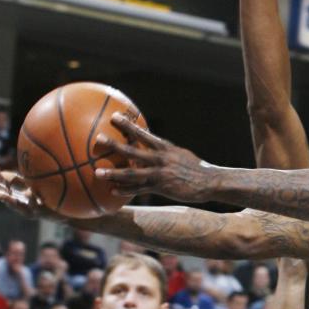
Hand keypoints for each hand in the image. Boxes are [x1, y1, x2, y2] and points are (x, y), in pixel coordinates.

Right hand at [0, 155, 56, 219]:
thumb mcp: (31, 184)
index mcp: (14, 192)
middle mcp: (17, 201)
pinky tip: (28, 194)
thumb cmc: (45, 196)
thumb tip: (2, 173)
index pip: (0, 178)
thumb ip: (17, 180)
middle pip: (0, 191)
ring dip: (4, 199)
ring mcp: (27, 208)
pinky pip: (34, 206)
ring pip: (13, 204)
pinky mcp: (38, 214)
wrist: (62, 212)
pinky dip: (31, 200)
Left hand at [94, 113, 213, 201]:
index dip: (128, 125)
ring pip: (132, 172)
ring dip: (113, 172)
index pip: (143, 134)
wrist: (210, 182)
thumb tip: (152, 144)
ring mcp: (160, 173)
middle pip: (133, 150)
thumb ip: (165, 151)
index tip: (114, 117)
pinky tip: (112, 191)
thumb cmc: (196, 168)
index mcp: (165, 148)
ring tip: (97, 172)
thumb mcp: (181, 154)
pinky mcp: (161, 187)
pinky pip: (139, 189)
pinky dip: (125, 190)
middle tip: (98, 139)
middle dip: (114, 145)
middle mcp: (161, 159)